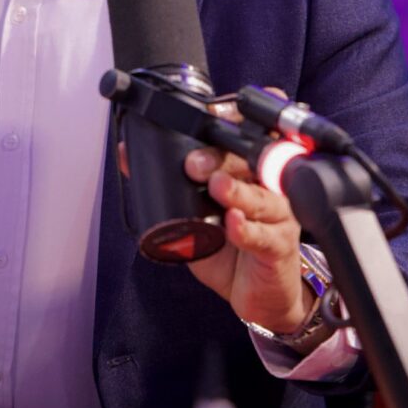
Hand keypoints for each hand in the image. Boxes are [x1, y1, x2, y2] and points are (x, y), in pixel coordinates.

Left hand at [183, 90, 312, 333]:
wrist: (256, 293)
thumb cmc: (229, 246)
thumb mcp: (193, 211)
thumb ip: (167, 183)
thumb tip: (127, 153)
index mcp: (249, 169)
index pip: (248, 133)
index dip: (236, 119)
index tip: (212, 113)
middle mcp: (268, 186)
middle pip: (251, 161)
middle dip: (220, 158)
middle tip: (194, 165)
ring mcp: (279, 216)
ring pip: (262, 197)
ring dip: (238, 190)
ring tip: (217, 186)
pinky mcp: (280, 246)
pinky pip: (265, 236)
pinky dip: (247, 230)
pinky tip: (233, 224)